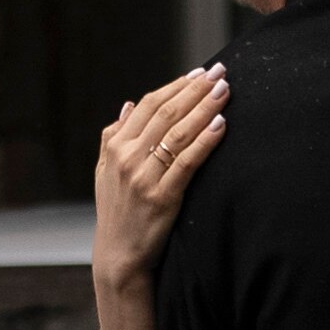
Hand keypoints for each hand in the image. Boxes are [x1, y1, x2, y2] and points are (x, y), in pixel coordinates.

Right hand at [93, 66, 227, 294]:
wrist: (118, 256)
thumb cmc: (117, 213)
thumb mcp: (105, 172)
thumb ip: (113, 136)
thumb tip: (127, 105)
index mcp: (116, 146)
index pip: (149, 105)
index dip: (176, 85)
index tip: (199, 73)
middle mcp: (128, 157)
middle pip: (166, 113)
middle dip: (196, 89)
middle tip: (220, 73)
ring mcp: (144, 177)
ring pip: (178, 133)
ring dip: (204, 108)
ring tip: (225, 91)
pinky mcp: (162, 198)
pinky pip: (187, 162)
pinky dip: (205, 141)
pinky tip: (221, 125)